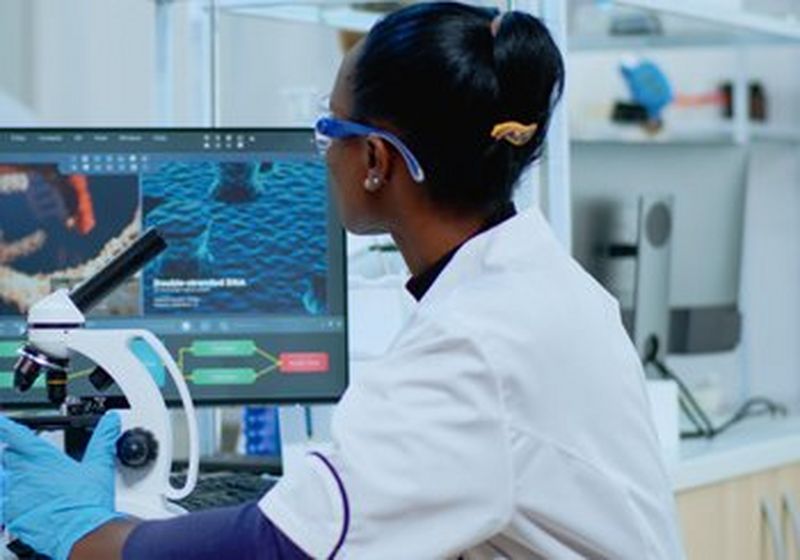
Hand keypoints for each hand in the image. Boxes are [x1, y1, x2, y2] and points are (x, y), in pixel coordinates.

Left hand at [0, 412, 123, 559]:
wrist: (82, 534)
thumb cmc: (88, 502)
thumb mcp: (100, 465)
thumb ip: (103, 439)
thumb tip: (111, 420)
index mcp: (43, 459)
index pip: (17, 436)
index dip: (5, 427)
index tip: (0, 421)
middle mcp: (24, 475)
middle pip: (7, 456)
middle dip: (13, 454)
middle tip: (23, 457)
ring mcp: (14, 496)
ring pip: (1, 479)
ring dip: (7, 477)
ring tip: (16, 480)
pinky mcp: (11, 516)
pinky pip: (1, 504)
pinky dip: (6, 500)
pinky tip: (12, 503)